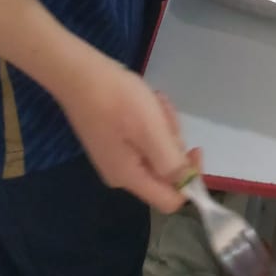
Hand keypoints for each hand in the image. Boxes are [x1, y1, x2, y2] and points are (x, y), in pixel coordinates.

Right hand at [54, 49, 192, 213]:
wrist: (81, 74)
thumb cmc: (117, 101)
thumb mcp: (150, 130)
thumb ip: (170, 162)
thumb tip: (188, 188)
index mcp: (129, 177)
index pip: (168, 200)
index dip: (188, 180)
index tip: (195, 148)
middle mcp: (122, 173)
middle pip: (165, 169)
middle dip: (172, 139)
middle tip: (163, 112)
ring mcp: (117, 155)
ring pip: (157, 148)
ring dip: (162, 124)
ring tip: (152, 101)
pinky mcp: (115, 139)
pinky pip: (145, 136)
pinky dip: (151, 118)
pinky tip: (144, 98)